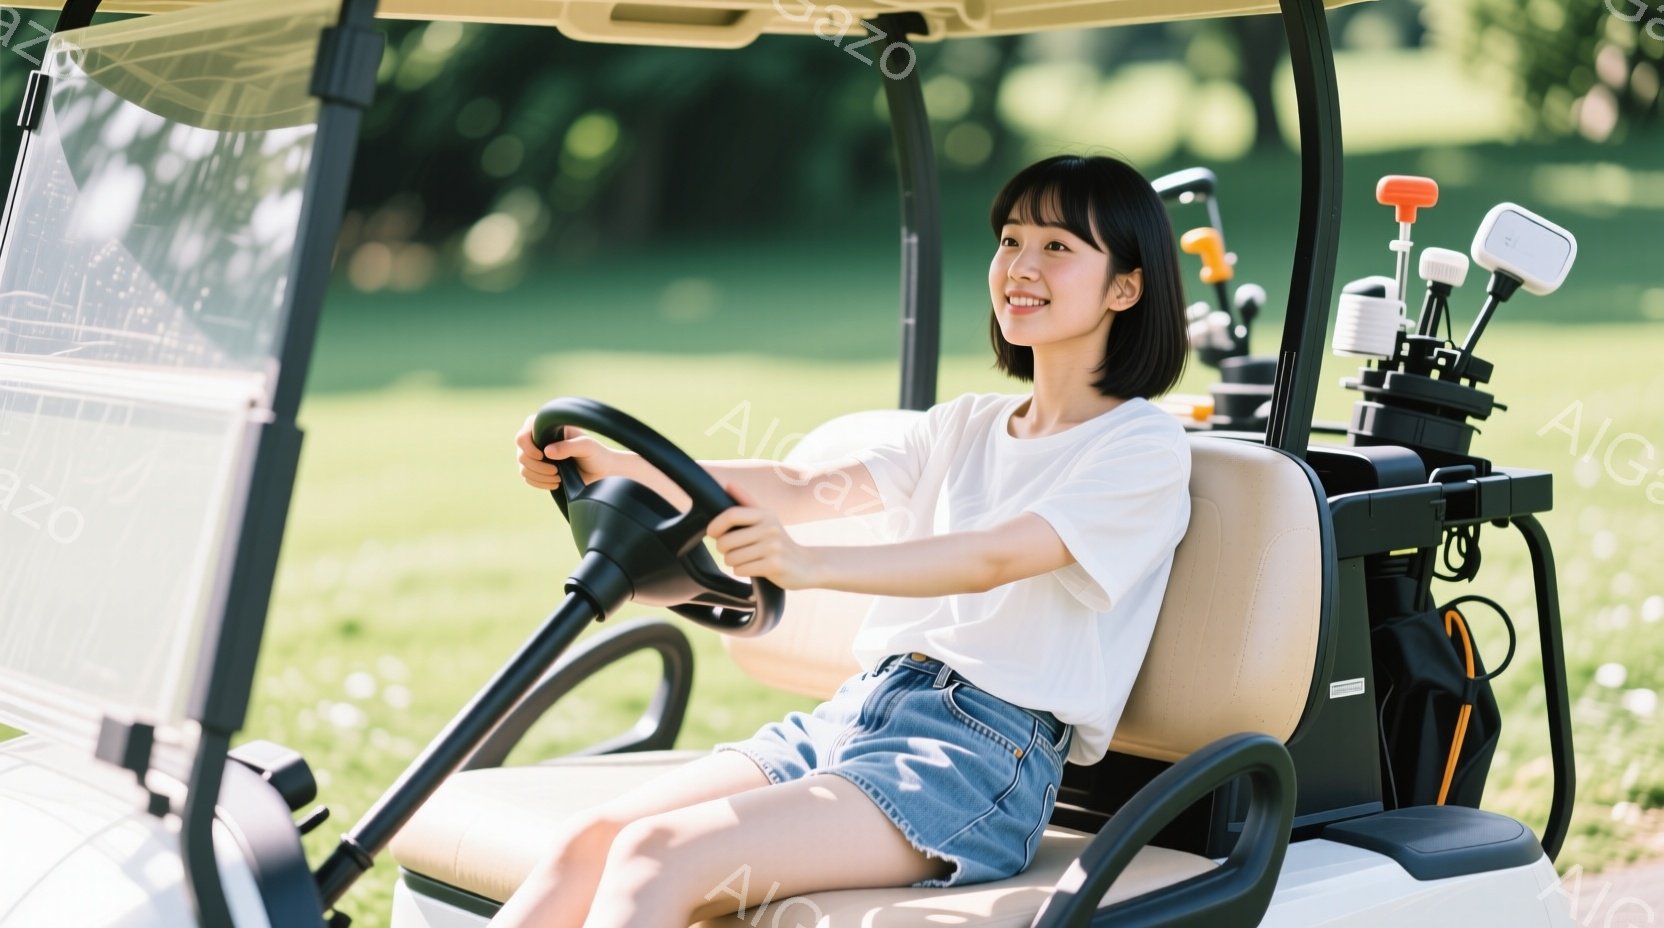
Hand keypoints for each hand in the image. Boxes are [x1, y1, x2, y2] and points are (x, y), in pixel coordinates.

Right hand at [516, 416, 617, 490]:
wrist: (600, 470)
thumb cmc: (596, 453)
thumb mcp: (587, 447)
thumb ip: (569, 446)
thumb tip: (547, 451)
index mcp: (547, 428)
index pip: (523, 436)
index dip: (528, 448)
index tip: (542, 456)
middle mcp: (538, 440)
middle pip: (521, 455)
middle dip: (538, 467)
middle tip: (556, 472)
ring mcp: (536, 456)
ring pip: (523, 468)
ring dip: (540, 477)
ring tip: (558, 478)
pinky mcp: (538, 470)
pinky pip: (528, 479)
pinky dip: (540, 483)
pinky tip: (555, 484)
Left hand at [707, 484, 822, 589]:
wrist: (807, 565)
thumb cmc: (780, 541)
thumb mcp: (767, 519)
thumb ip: (747, 502)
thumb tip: (728, 484)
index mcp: (766, 514)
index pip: (731, 514)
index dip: (716, 525)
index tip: (712, 533)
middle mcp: (770, 528)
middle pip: (727, 541)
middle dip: (723, 549)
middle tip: (732, 551)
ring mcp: (773, 547)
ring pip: (732, 558)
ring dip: (732, 562)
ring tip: (745, 559)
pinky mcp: (774, 565)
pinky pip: (741, 570)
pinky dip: (742, 571)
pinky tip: (753, 568)